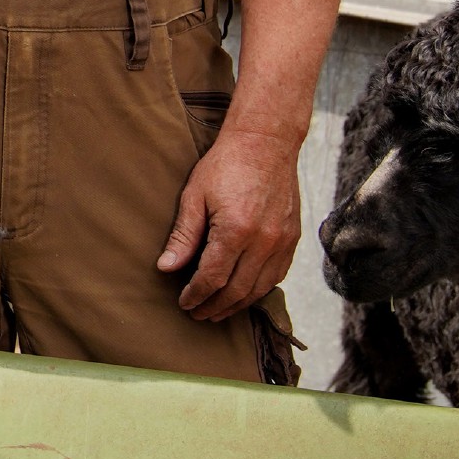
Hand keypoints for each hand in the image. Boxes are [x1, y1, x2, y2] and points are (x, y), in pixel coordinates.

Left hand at [156, 126, 302, 322]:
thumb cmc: (226, 165)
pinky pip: (277, 276)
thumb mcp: (194, 195)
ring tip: (218, 311)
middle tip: (198, 314)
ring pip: (260, 288)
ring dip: (237, 304)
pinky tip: (244, 293)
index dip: (196, 294)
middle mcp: (264, 241)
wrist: (266, 143)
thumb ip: (183, 235)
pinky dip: (259, 290)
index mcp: (236, 230)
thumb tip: (166, 267)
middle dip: (215, 306)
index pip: (213, 277)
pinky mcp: (293, 239)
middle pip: (238, 290)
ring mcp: (282, 242)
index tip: (184, 303)